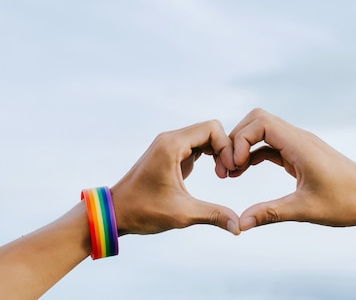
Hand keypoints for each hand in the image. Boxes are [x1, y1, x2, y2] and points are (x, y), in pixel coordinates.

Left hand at [110, 120, 240, 235]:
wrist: (116, 212)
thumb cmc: (143, 210)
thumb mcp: (182, 214)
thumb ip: (213, 215)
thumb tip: (240, 227)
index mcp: (171, 145)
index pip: (212, 129)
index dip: (226, 147)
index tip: (228, 171)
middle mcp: (170, 139)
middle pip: (210, 129)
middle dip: (224, 149)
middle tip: (227, 174)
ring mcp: (169, 145)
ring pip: (204, 136)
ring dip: (217, 152)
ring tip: (222, 175)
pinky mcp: (170, 153)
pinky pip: (196, 145)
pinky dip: (209, 155)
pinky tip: (215, 174)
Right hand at [229, 109, 355, 232]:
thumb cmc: (346, 203)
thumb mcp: (304, 210)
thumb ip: (270, 213)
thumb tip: (240, 223)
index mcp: (300, 144)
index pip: (260, 123)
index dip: (240, 139)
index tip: (234, 166)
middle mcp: (298, 138)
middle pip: (257, 120)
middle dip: (237, 139)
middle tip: (227, 167)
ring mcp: (299, 144)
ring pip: (263, 131)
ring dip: (244, 146)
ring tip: (231, 171)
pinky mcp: (300, 154)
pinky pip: (271, 145)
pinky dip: (254, 154)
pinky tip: (244, 171)